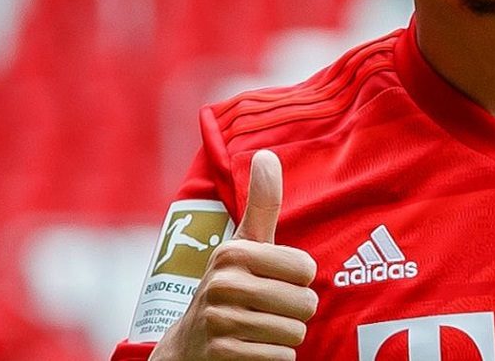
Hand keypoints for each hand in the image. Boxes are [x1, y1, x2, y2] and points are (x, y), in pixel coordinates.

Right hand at [154, 150, 318, 360]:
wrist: (188, 346)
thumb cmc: (230, 287)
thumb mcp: (244, 246)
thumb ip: (262, 204)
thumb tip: (266, 154)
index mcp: (233, 253)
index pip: (306, 270)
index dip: (298, 281)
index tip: (273, 282)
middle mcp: (223, 284)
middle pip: (305, 303)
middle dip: (294, 312)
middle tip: (267, 310)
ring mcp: (220, 321)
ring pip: (295, 333)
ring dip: (284, 337)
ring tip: (258, 329)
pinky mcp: (222, 354)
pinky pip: (281, 359)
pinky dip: (273, 358)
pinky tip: (250, 349)